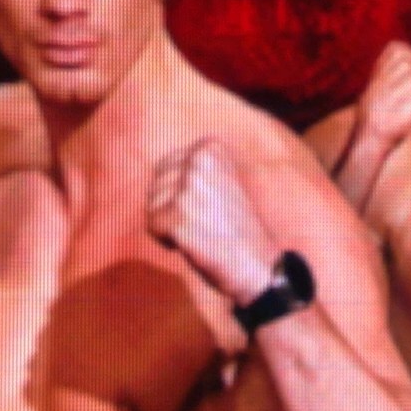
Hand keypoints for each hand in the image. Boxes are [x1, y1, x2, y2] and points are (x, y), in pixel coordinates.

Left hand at [146, 138, 275, 304]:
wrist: (258, 263)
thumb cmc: (235, 227)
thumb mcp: (218, 183)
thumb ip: (191, 169)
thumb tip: (159, 167)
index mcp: (211, 148)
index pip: (166, 166)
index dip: (179, 193)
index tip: (209, 206)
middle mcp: (199, 161)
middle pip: (156, 184)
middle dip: (171, 208)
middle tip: (205, 222)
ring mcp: (189, 187)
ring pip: (152, 204)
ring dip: (170, 224)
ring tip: (202, 231)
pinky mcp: (179, 214)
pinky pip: (153, 226)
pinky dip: (167, 240)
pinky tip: (194, 243)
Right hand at [354, 41, 410, 153]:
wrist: (368, 134)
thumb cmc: (382, 109)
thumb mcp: (390, 77)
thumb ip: (406, 63)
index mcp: (398, 49)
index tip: (404, 95)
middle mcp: (404, 56)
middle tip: (405, 106)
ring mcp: (408, 73)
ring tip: (405, 112)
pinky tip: (407, 120)